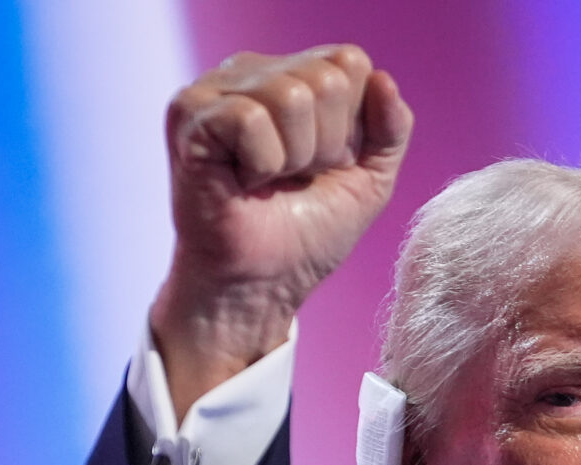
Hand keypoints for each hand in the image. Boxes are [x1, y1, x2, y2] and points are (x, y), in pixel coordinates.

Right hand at [150, 45, 413, 416]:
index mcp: (291, 75)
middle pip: (326, 79)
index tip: (325, 165)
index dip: (353, 126)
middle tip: (296, 178)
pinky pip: (252, 120)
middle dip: (327, 146)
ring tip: (271, 181)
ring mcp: (215, 89)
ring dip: (295, 158)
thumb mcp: (369, 179)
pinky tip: (244, 181)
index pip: (349, 62)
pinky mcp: (190, 115)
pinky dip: (263, 164)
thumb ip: (391, 129)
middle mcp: (250, 71)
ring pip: (292, 96)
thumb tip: (384, 80)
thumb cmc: (307, 233)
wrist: (262, 285)